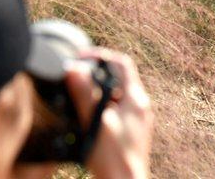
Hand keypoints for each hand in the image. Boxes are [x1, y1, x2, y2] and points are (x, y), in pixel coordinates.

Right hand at [65, 49, 152, 178]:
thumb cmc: (113, 157)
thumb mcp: (95, 122)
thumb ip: (84, 94)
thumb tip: (74, 68)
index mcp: (136, 99)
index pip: (121, 63)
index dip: (100, 56)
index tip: (80, 58)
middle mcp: (140, 106)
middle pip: (119, 78)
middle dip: (97, 74)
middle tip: (76, 76)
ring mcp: (137, 120)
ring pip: (117, 96)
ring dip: (98, 92)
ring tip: (78, 97)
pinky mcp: (132, 132)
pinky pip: (117, 111)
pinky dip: (102, 108)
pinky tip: (88, 118)